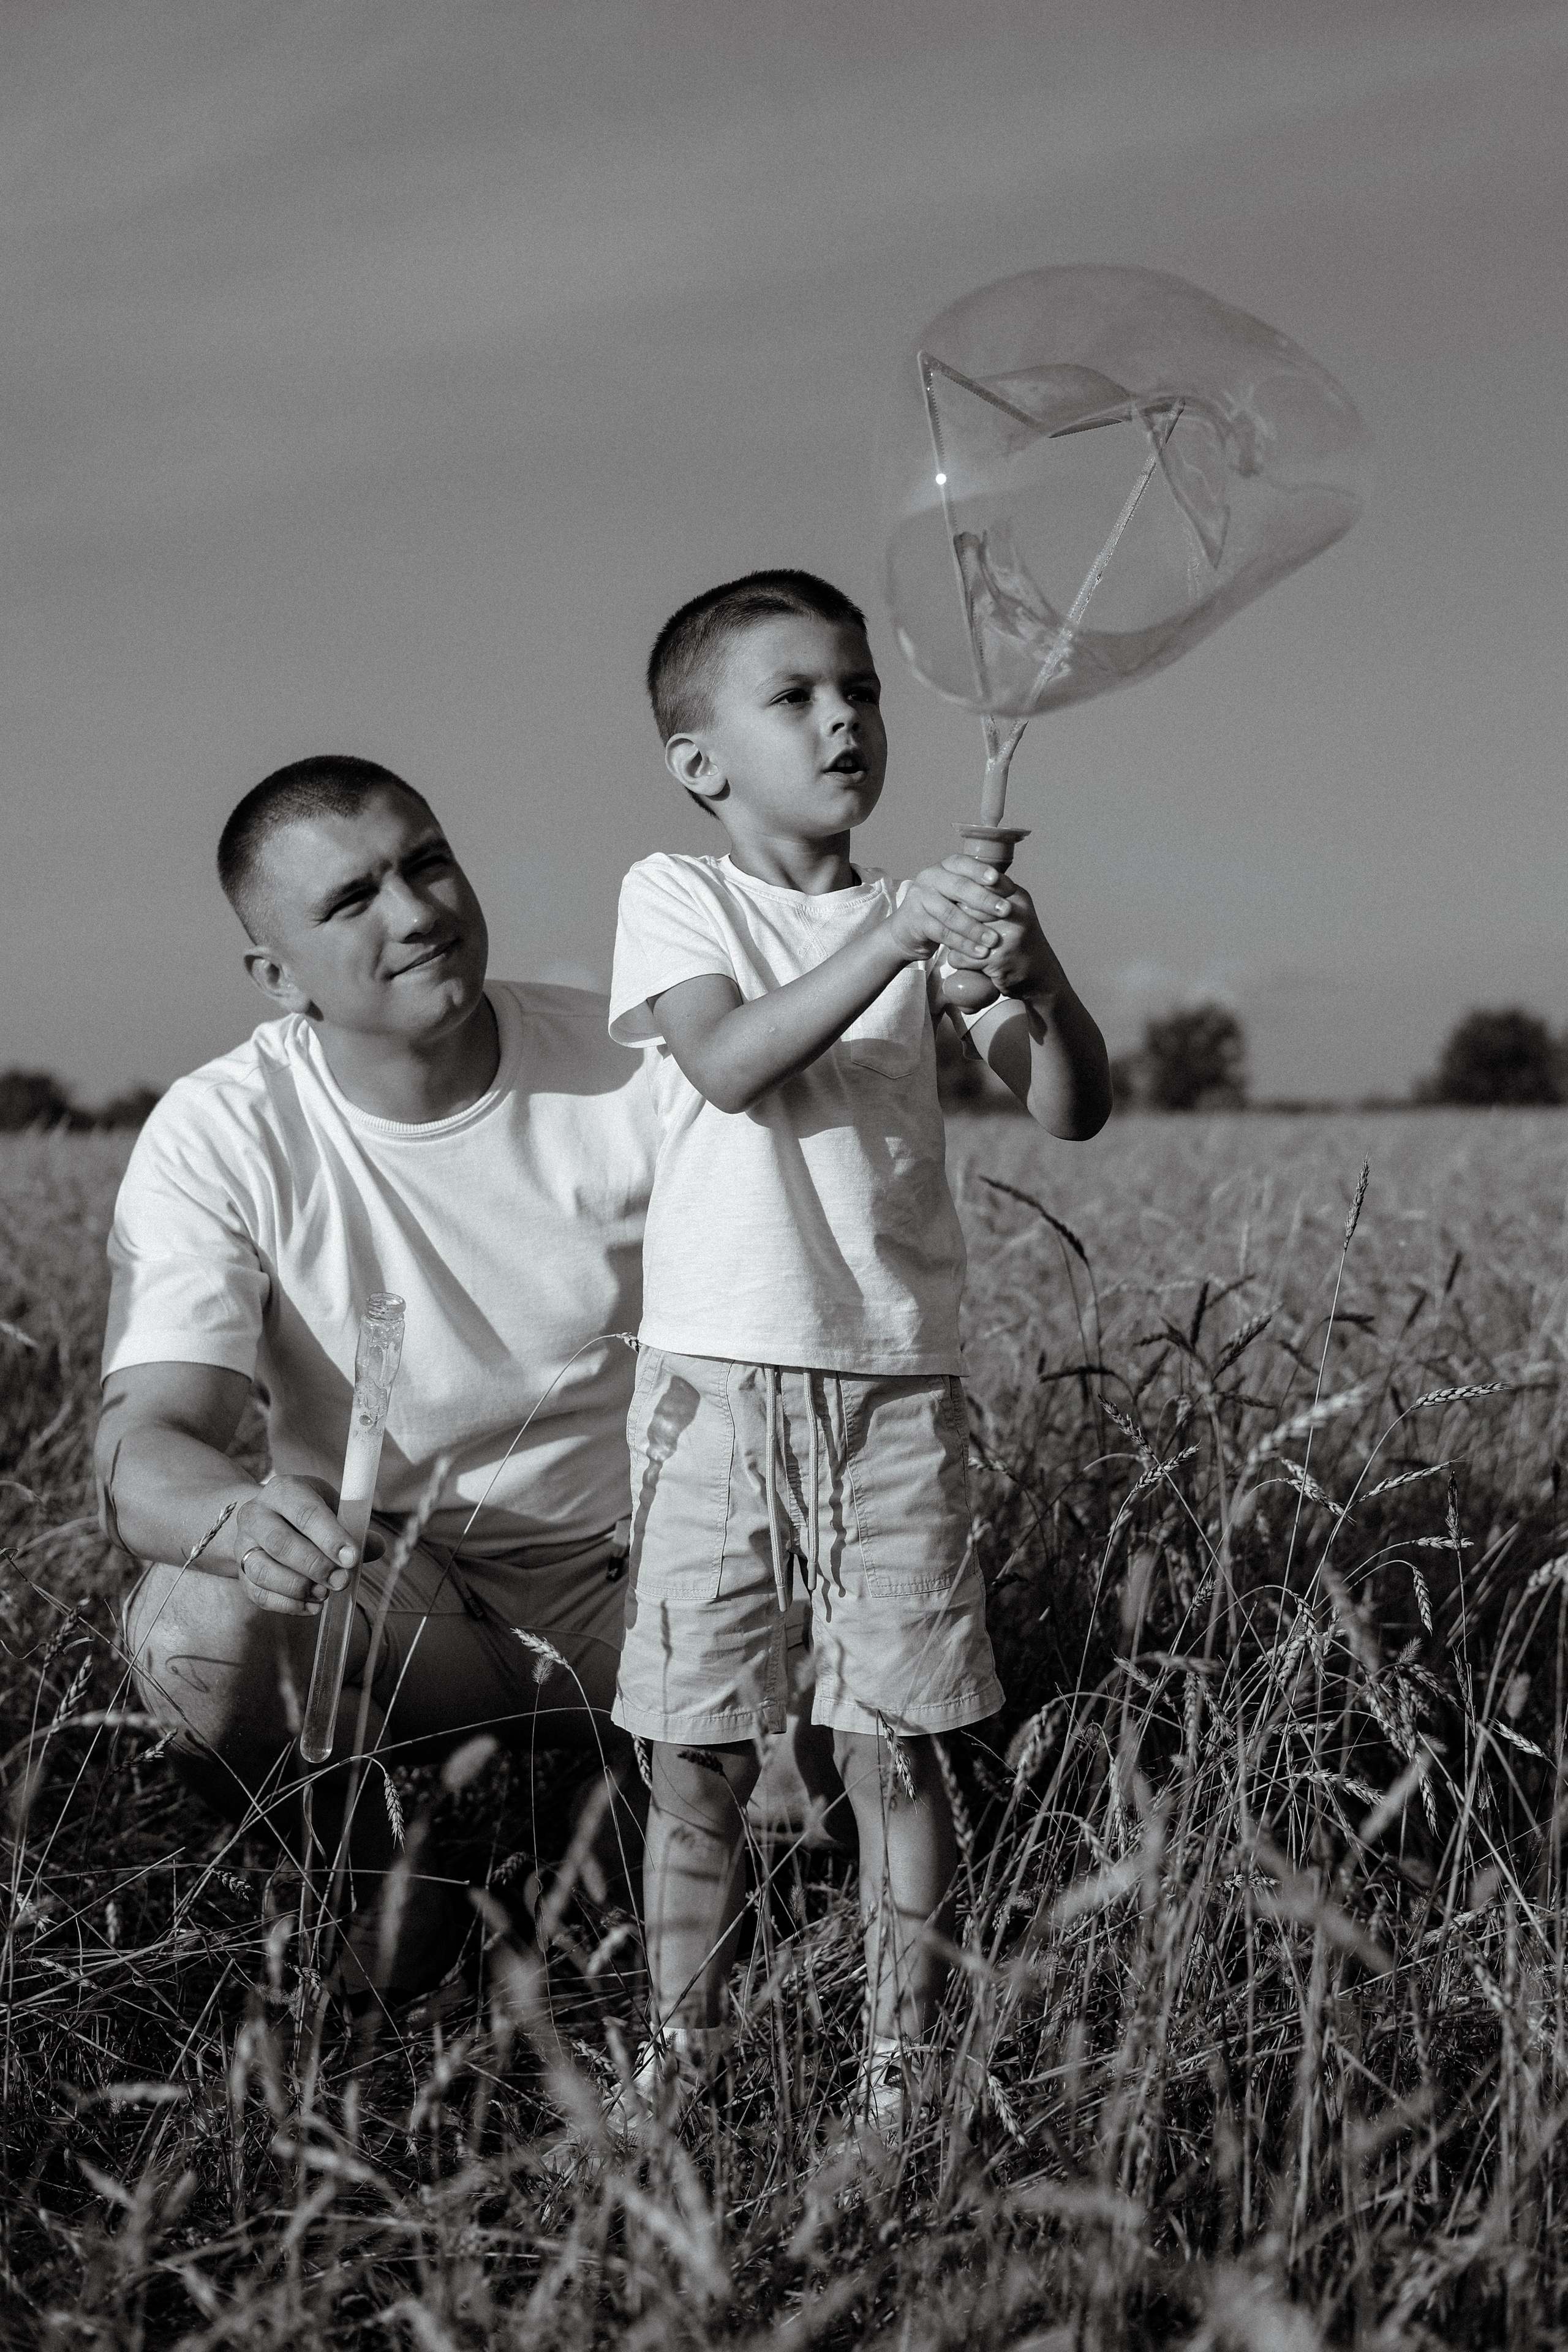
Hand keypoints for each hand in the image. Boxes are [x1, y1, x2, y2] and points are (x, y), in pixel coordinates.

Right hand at [230, 1478, 360, 1615]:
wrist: (266, 1518)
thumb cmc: (308, 1513)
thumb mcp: (332, 1508)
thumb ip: (355, 1528)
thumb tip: (376, 1547)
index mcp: (284, 1491)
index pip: (306, 1512)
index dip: (330, 1537)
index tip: (352, 1558)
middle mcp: (256, 1514)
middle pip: (281, 1543)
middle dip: (315, 1566)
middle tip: (342, 1581)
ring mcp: (243, 1544)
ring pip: (263, 1570)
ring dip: (298, 1587)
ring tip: (325, 1594)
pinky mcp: (240, 1572)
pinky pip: (258, 1593)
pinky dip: (286, 1605)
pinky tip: (311, 1606)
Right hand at [889, 854, 1013, 965]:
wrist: (909, 929)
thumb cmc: (943, 908)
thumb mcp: (959, 894)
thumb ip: (980, 889)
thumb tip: (1011, 890)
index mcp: (945, 867)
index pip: (963, 863)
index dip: (981, 871)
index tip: (998, 880)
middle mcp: (930, 878)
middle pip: (959, 887)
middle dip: (985, 899)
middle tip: (1006, 910)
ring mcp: (920, 899)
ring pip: (951, 914)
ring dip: (975, 928)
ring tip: (994, 940)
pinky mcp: (916, 921)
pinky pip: (942, 933)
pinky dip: (963, 944)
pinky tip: (979, 952)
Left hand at [950, 872, 1058, 999]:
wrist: (1039, 974)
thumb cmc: (1018, 940)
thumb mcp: (1014, 910)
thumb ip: (991, 895)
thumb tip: (955, 881)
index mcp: (1017, 897)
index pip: (977, 886)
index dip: (961, 897)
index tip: (953, 903)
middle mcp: (1016, 913)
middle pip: (965, 909)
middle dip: (955, 919)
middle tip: (953, 927)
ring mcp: (1009, 936)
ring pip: (960, 932)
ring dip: (955, 941)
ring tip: (961, 945)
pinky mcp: (999, 959)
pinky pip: (961, 956)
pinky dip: (959, 961)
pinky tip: (967, 962)